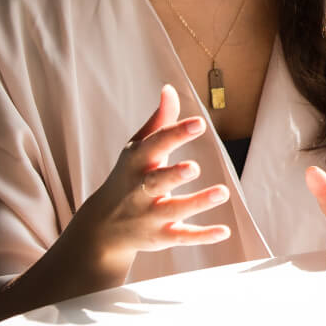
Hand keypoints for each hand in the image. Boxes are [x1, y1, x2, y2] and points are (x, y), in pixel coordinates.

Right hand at [64, 84, 231, 272]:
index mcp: (137, 162)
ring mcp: (150, 215)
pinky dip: (202, 236)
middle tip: (194, 167)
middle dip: (174, 174)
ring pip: (173, 209)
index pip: (155, 145)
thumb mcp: (137, 148)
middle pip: (157, 181)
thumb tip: (170, 89)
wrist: (101, 227)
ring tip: (222, 192)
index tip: (199, 123)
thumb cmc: (127, 177)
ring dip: (197, 202)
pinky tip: (224, 231)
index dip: (176, 133)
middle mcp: (140, 190)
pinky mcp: (160, 237)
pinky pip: (181, 237)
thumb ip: (159, 121)